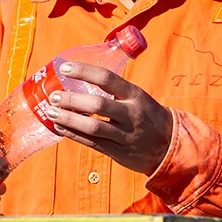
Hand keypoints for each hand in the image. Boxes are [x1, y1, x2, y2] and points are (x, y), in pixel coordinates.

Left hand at [42, 62, 173, 173]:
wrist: (170, 145)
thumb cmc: (148, 116)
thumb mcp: (138, 97)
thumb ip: (115, 91)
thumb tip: (81, 79)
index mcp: (135, 95)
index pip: (107, 78)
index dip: (84, 72)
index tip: (65, 69)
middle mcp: (130, 114)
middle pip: (97, 105)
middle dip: (72, 100)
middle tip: (54, 96)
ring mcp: (125, 135)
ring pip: (93, 127)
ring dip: (68, 119)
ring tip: (51, 112)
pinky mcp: (119, 152)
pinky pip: (92, 143)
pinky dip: (73, 134)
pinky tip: (60, 127)